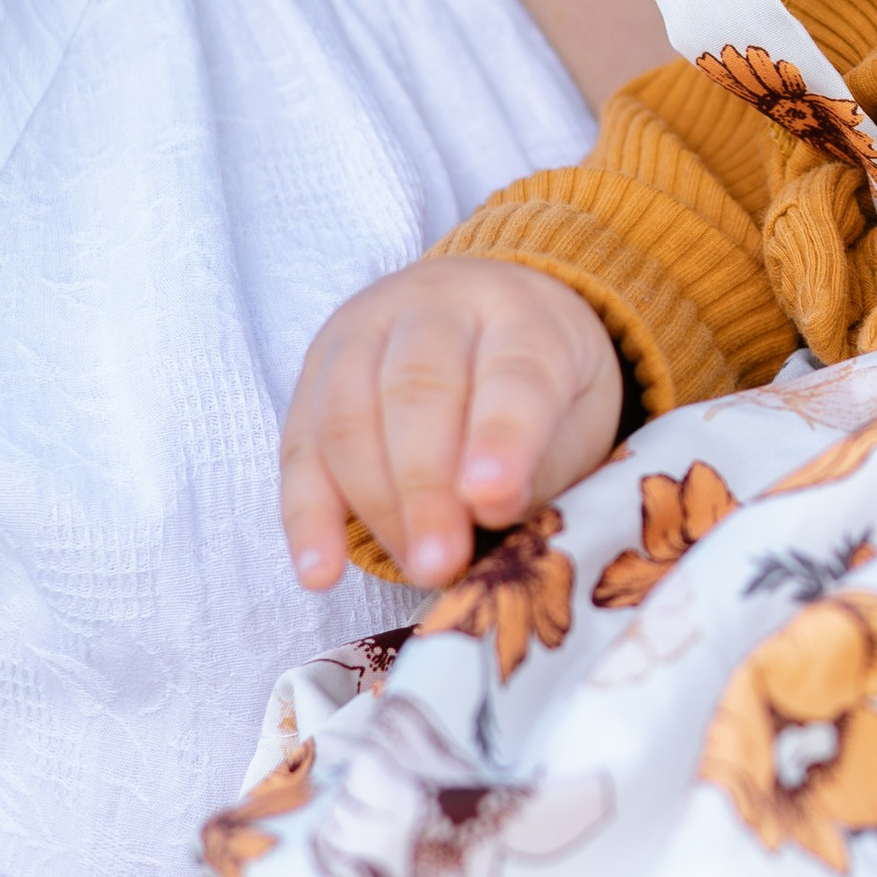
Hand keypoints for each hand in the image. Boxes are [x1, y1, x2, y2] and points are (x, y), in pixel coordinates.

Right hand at [280, 257, 622, 588]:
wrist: (493, 314)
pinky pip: (300, 447)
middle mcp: (437, 305)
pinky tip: (319, 571)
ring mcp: (365, 330)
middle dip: (426, 486)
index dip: (501, 438)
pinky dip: (305, 516)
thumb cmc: (548, 383)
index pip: (512, 372)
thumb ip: (540, 462)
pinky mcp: (314, 372)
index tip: (493, 499)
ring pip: (348, 414)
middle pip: (417, 389)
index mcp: (521, 311)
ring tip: (412, 568)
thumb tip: (490, 509)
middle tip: (443, 563)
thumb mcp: (576, 416)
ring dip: (375, 504)